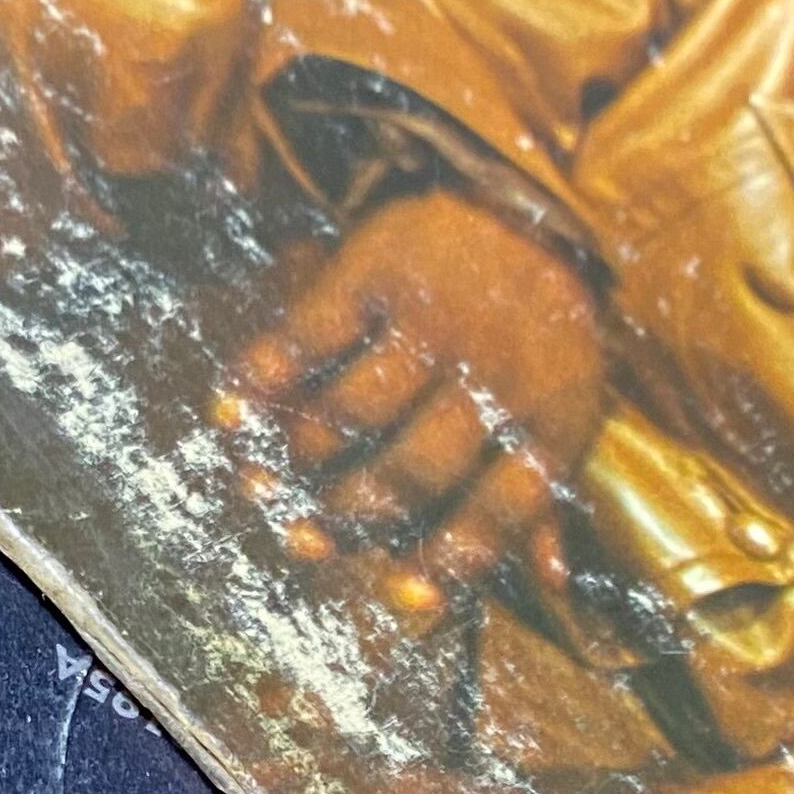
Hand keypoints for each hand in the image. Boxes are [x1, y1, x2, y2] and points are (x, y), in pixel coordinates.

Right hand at [212, 188, 605, 617]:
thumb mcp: (563, 409)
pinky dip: (262, 377)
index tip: (397, 597)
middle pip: (410, 471)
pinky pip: (312, 336)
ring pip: (353, 411)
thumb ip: (547, 497)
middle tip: (301, 537)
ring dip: (300, 453)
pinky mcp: (383, 266)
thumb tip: (549, 582)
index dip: (444, 563)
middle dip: (347, 513)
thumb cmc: (542, 332)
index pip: (493, 515)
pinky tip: (230, 412)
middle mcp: (494, 375)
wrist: (528, 196)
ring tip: (264, 478)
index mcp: (545, 422)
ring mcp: (436, 319)